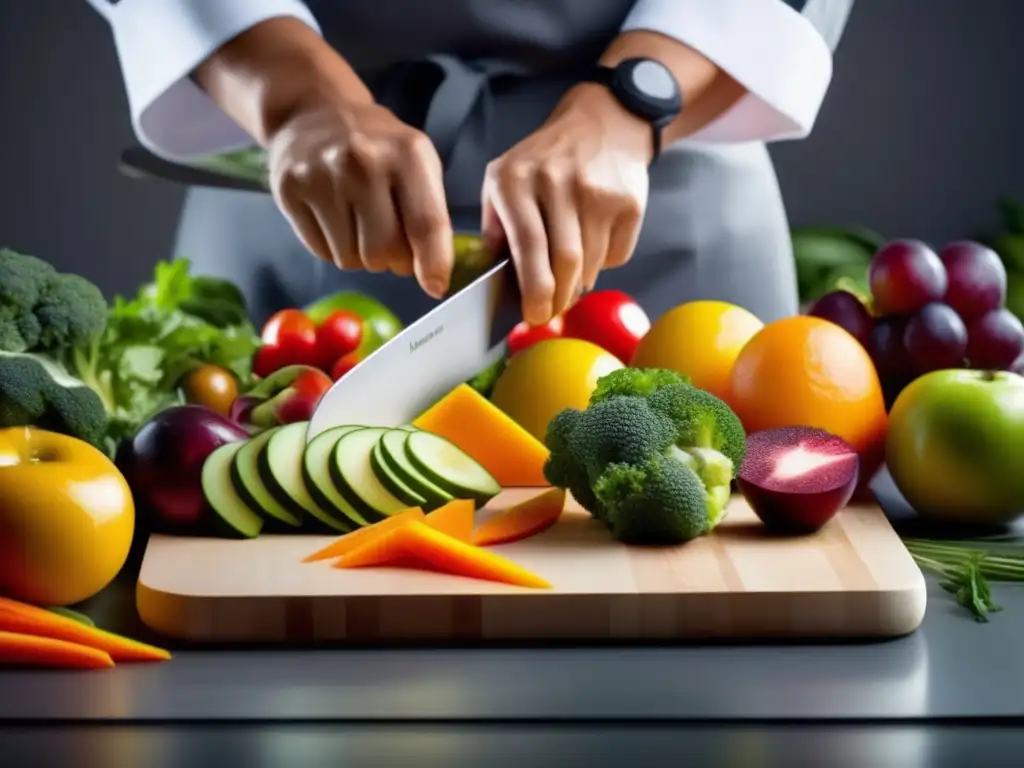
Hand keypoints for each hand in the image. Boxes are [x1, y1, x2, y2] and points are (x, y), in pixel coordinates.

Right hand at [267, 99, 454, 298]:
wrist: (314, 112)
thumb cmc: (377, 146)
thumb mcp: (417, 163)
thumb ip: (430, 214)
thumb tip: (433, 276)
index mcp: (407, 154)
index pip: (425, 223)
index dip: (433, 263)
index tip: (435, 286)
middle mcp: (362, 162)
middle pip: (383, 251)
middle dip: (392, 261)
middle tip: (390, 245)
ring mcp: (321, 176)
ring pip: (350, 258)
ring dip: (360, 256)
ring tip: (359, 225)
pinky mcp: (289, 190)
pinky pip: (321, 252)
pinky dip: (333, 248)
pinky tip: (334, 220)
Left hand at [482, 83, 650, 324]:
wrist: (604, 123)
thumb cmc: (544, 161)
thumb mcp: (503, 179)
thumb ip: (495, 228)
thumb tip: (497, 280)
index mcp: (516, 180)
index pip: (528, 246)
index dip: (534, 289)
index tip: (534, 315)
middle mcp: (556, 182)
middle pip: (565, 261)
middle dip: (559, 298)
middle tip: (552, 310)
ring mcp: (597, 191)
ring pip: (591, 264)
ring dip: (579, 282)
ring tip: (570, 273)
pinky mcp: (629, 202)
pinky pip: (616, 256)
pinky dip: (604, 263)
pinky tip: (595, 244)